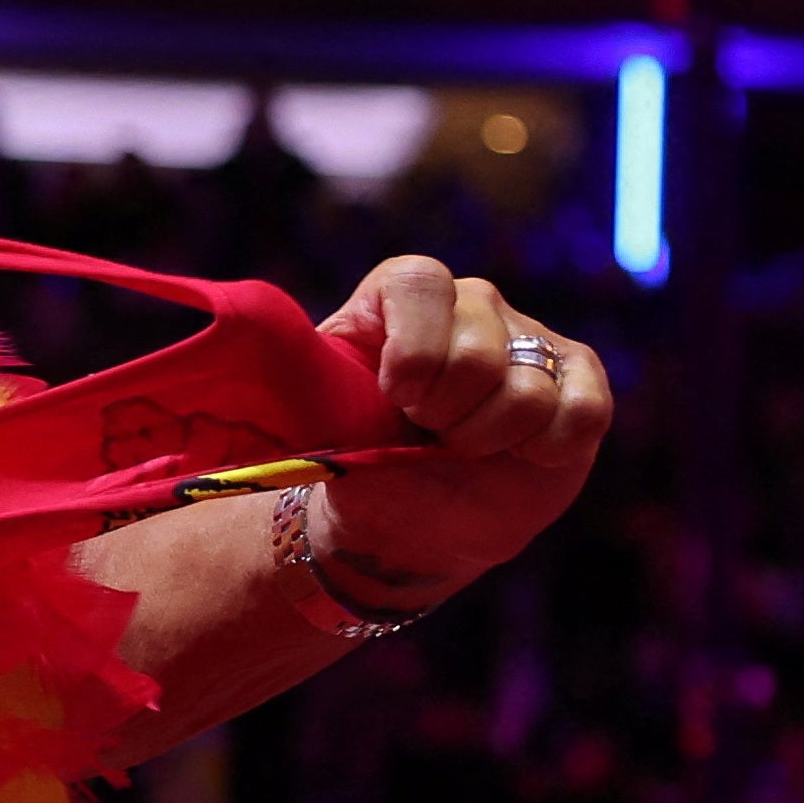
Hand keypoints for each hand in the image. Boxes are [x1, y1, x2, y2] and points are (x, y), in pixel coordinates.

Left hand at [314, 258, 609, 604]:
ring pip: (525, 386)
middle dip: (443, 414)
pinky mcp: (580, 379)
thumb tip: (224, 322)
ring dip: (485, 438)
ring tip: (462, 447)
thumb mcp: (317, 415)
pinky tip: (515, 455)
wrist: (405, 520)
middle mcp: (472, 302)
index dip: (412, 350)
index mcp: (401, 295)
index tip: (394, 397)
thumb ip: (295, 373)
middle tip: (425, 433)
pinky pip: (580, 409)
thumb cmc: (359, 460)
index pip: (419, 282)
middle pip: (475, 348)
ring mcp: (530, 338)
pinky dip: (541, 447)